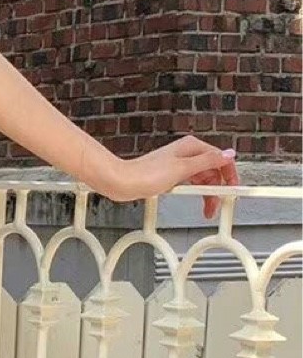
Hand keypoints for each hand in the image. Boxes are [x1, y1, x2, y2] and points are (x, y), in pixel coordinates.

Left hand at [104, 136, 238, 219]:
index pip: (221, 158)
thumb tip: (229, 154)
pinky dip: (195, 192)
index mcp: (192, 147)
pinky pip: (190, 183)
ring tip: (207, 210)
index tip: (233, 190)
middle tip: (217, 206)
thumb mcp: (182, 169)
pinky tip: (194, 202)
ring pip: (202, 178)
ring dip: (206, 194)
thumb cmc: (146, 174)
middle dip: (217, 188)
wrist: (123, 183)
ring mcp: (178, 164)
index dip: (229, 175)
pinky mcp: (171, 175)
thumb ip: (207, 162)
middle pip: (212, 170)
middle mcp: (186, 153)